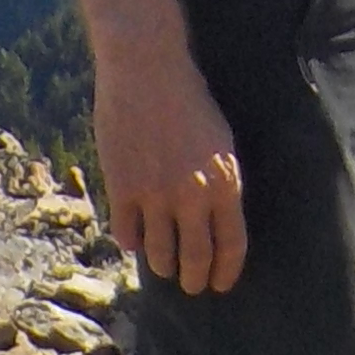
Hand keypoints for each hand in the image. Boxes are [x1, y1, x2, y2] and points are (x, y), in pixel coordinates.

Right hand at [95, 29, 246, 291]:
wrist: (147, 69)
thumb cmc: (188, 99)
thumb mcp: (219, 141)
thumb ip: (218, 183)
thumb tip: (213, 221)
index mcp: (225, 183)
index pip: (232, 246)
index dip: (226, 271)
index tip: (220, 283)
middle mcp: (193, 197)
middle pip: (195, 259)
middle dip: (193, 279)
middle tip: (190, 285)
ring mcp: (155, 196)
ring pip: (159, 254)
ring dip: (162, 265)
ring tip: (163, 265)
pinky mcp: (122, 189)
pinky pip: (127, 234)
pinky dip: (131, 240)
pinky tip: (134, 237)